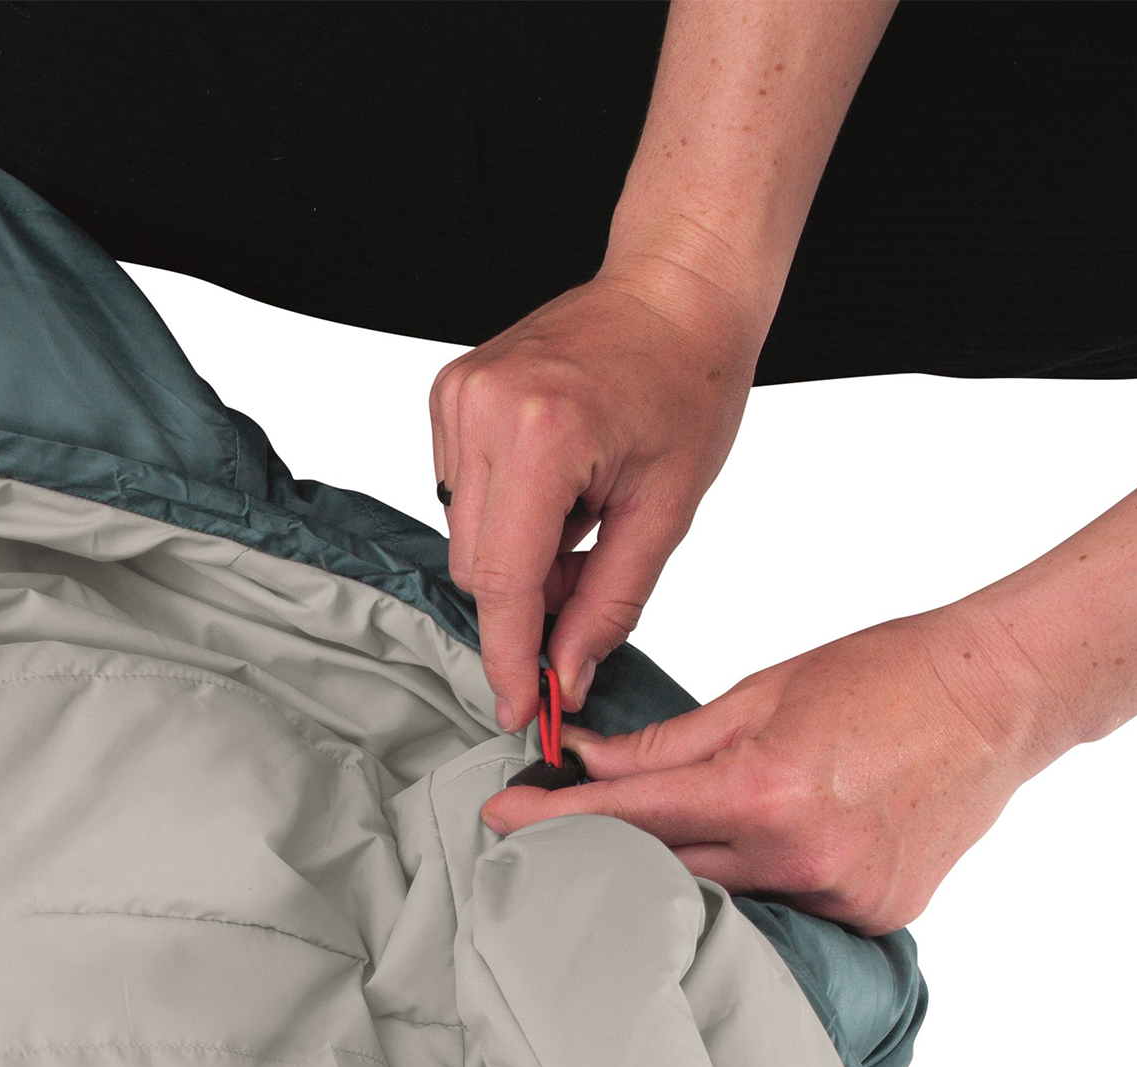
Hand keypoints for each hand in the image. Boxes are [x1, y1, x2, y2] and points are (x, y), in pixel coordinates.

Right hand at [430, 258, 759, 733]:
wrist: (675, 289)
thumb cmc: (687, 381)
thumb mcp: (665, 510)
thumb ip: (610, 603)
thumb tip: (568, 675)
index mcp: (543, 434)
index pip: (505, 582)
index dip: (511, 656)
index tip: (517, 707)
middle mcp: (484, 410)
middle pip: (477, 567)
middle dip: (529, 601)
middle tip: (588, 576)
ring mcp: (458, 396)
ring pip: (467, 537)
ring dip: (520, 555)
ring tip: (584, 512)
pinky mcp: (449, 393)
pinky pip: (461, 495)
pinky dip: (509, 513)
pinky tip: (558, 482)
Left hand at [479, 604, 1054, 935]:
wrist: (1003, 698)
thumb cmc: (889, 676)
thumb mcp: (767, 690)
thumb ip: (672, 744)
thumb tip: (589, 765)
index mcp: (763, 791)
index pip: (631, 818)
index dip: (554, 821)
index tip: (497, 824)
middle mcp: (799, 856)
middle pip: (666, 874)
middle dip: (610, 856)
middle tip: (560, 845)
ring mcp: (839, 897)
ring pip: (727, 903)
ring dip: (686, 881)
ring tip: (666, 858)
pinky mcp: (875, 917)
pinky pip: (790, 914)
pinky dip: (764, 891)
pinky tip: (762, 865)